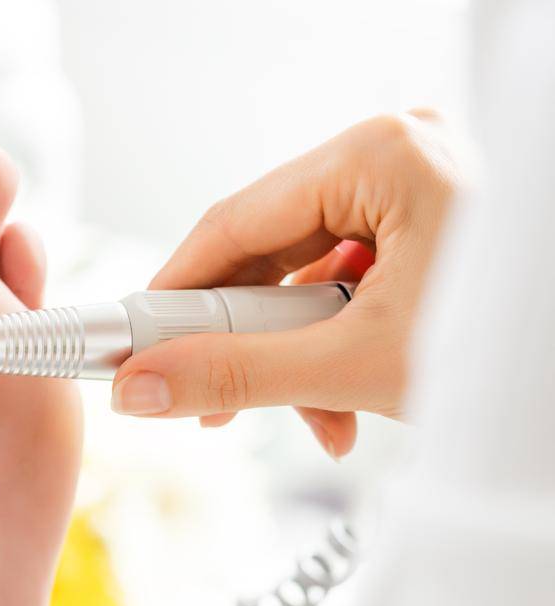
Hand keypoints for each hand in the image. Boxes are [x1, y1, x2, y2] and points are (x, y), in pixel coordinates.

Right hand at [111, 112, 461, 455]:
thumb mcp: (357, 364)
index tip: (128, 349)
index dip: (172, 294)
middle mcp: (397, 152)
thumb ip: (237, 375)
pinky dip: (340, 348)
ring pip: (309, 277)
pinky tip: (351, 404)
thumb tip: (142, 388)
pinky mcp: (432, 225)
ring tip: (318, 422)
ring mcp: (418, 185)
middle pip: (270, 251)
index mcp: (379, 152)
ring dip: (299, 361)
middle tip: (205, 406)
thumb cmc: (510, 351)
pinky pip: (352, 283)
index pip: (235, 221)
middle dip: (246, 345)